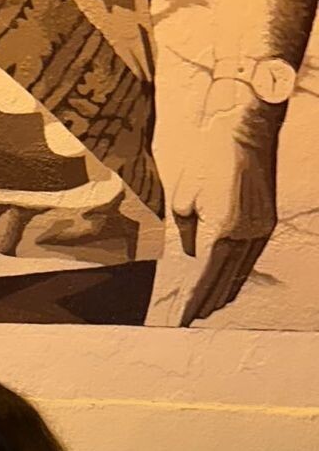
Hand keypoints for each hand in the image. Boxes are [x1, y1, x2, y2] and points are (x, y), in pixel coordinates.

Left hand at [170, 87, 279, 326]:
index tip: (183, 320)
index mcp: (225, 233)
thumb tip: (192, 254)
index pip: (207, 279)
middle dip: (208, 301)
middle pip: (225, 281)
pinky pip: (251, 257)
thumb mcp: (183, 197)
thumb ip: (186, 233)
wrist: (249, 131)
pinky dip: (239, 273)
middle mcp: (247, 236)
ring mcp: (261, 230)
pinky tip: (231, 281)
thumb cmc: (210, 159)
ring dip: (225, 291)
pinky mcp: (267, 221)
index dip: (194, 302)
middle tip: (193, 319)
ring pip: (241, 272)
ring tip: (211, 308)